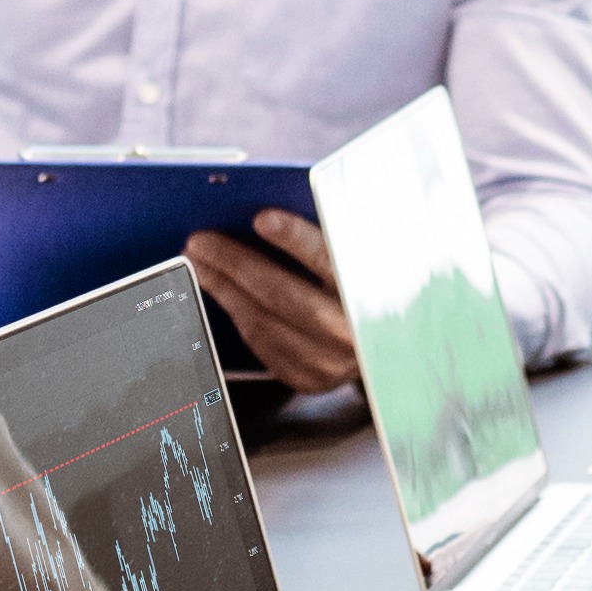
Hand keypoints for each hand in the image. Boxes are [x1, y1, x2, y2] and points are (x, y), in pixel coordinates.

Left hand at [188, 211, 355, 392]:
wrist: (392, 347)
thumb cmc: (368, 288)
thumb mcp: (365, 259)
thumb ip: (335, 237)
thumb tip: (275, 212)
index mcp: (370, 291)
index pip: (329, 260)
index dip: (294, 239)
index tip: (262, 218)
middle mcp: (351, 331)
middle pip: (282, 293)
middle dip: (235, 263)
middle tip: (201, 241)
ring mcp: (329, 361)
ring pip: (263, 322)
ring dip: (224, 289)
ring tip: (200, 262)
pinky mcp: (310, 378)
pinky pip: (262, 344)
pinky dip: (238, 314)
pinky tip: (222, 291)